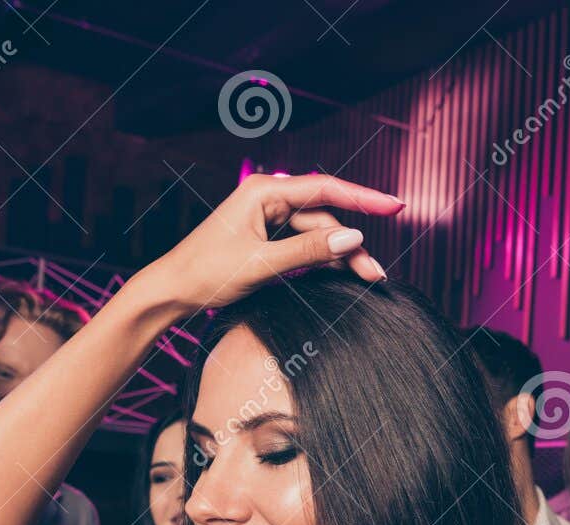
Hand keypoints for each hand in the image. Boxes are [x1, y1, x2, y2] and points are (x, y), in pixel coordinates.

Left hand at [145, 173, 402, 312]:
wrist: (173, 290)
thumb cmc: (206, 273)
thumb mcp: (261, 264)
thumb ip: (308, 251)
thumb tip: (354, 238)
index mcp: (264, 192)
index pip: (325, 188)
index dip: (364, 198)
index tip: (395, 206)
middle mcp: (269, 199)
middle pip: (325, 218)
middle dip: (352, 245)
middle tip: (376, 273)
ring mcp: (269, 219)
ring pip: (318, 235)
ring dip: (341, 257)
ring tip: (367, 279)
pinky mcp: (269, 239)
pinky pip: (305, 246)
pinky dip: (323, 261)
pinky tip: (344, 276)